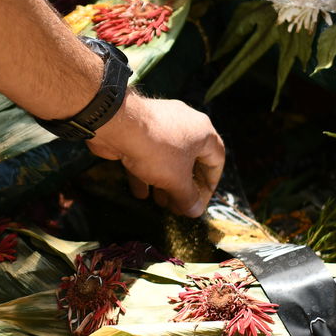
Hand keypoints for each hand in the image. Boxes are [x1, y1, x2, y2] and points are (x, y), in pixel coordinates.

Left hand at [87, 93, 224, 217]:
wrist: (119, 126)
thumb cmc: (157, 150)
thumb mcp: (177, 180)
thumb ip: (188, 198)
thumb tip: (195, 211)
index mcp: (203, 132)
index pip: (216, 161)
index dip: (209, 185)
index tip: (198, 203)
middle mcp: (185, 125)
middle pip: (191, 161)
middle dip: (184, 187)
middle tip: (178, 206)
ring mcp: (162, 125)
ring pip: (168, 159)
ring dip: (165, 183)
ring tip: (160, 203)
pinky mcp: (140, 130)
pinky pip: (149, 154)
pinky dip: (146, 173)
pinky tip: (141, 193)